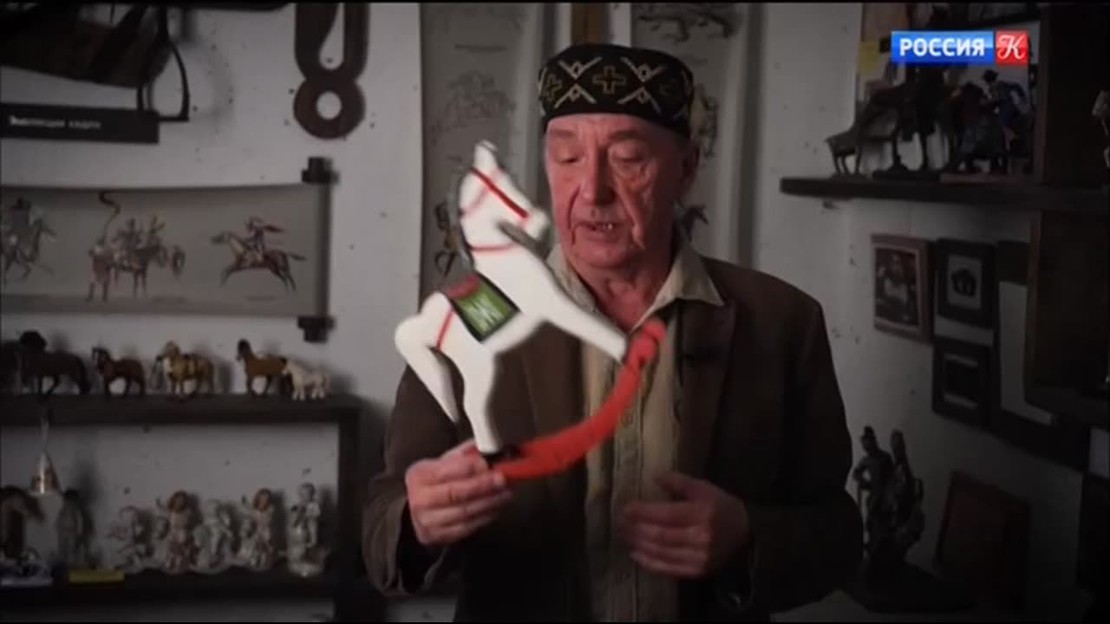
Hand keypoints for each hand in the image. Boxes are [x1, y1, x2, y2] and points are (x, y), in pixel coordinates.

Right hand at [404, 440, 512, 547]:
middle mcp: (420, 500)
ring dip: (489, 502)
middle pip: (455, 493)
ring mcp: (428, 521)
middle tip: (502, 479)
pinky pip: (467, 528)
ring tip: (505, 492)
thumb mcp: (444, 462)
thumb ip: (465, 454)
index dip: (468, 468)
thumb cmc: (435, 482)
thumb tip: (489, 447)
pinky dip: (485, 516)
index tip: (487, 463)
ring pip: (464, 512)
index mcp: (419, 475)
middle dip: (482, 485)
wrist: (418, 509)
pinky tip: (496, 507)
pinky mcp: (439, 536)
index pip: (444, 471)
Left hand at [618, 471, 749, 578]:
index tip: (626, 508)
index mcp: (703, 513)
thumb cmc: (720, 506)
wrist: (745, 535)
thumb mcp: (704, 488)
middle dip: (636, 529)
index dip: (644, 512)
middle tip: (619, 522)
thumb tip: (655, 477)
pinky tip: (636, 553)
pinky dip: (649, 562)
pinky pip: (668, 569)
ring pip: (662, 552)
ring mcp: (699, 557)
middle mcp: (701, 537)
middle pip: (661, 535)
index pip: (667, 514)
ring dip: (639, 544)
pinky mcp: (697, 571)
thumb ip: (679, 482)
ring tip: (624, 535)